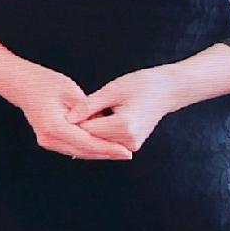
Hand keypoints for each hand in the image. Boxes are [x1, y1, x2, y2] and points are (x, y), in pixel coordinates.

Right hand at [0, 58, 132, 160]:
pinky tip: (104, 147)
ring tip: (119, 152)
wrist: (22, 85)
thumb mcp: (70, 91)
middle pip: (84, 151)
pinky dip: (88, 148)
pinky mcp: (48, 140)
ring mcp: (47, 141)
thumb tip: (105, 123)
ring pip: (79, 152)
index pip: (87, 143)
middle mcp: (49, 138)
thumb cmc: (46, 83)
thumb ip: (88, 110)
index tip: (126, 151)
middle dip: (106, 154)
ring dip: (98, 153)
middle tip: (127, 154)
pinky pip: (72, 147)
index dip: (108, 148)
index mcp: (54, 126)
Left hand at [70, 63, 186, 156]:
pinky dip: (98, 131)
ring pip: (98, 141)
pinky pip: (107, 140)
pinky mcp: (131, 145)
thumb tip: (68, 119)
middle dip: (79, 126)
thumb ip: (89, 105)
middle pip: (92, 138)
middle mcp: (129, 141)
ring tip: (85, 111)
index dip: (73, 120)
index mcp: (125, 126)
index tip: (62, 109)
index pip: (88, 129)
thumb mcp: (113, 90)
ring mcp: (131, 146)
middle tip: (69, 110)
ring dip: (89, 129)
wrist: (167, 90)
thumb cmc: (141, 85)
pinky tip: (94, 118)